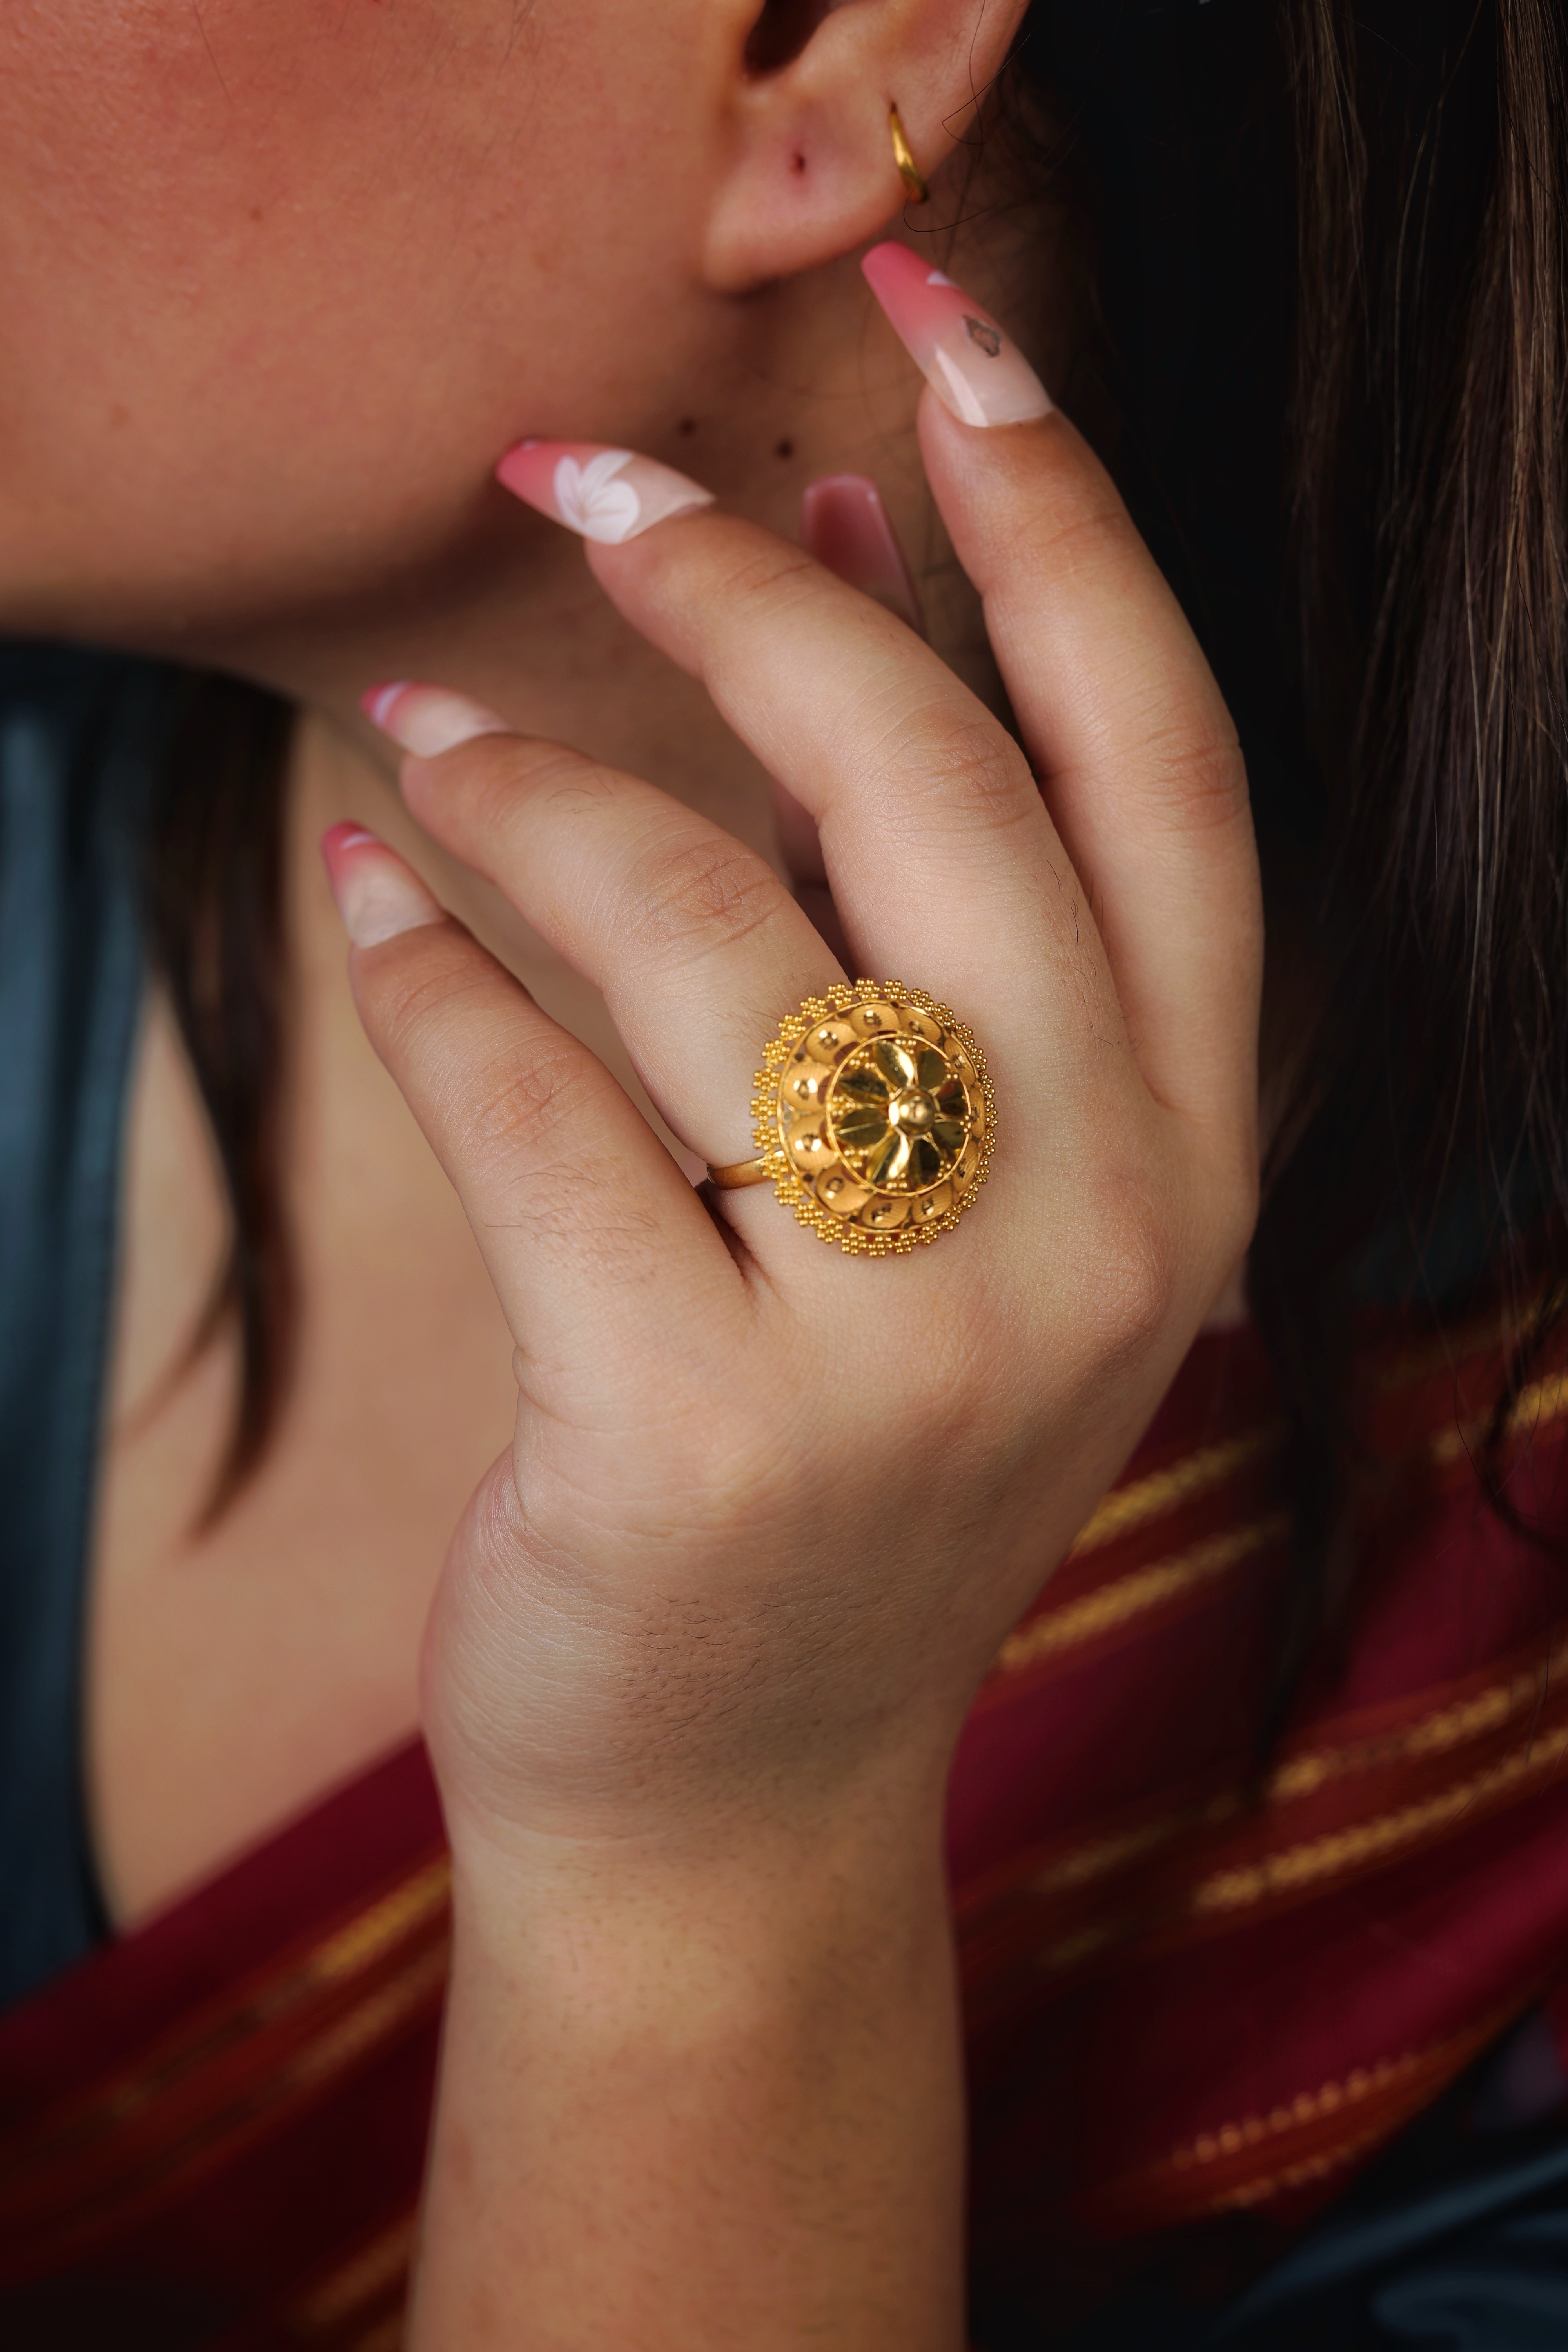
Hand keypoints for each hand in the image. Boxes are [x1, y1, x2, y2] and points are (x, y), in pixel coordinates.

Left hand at [331, 400, 1259, 1869]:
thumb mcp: (949, 1166)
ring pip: (705, 934)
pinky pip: (533, 1109)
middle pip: (934, 796)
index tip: (940, 328)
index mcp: (1191, 1143)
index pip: (1160, 757)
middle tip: (575, 482)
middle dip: (739, 592)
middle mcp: (1099, 1226)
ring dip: (531, 791)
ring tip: (415, 736)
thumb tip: (847, 549)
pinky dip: (427, 980)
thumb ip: (916, 864)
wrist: (745, 1784)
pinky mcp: (698, 1437)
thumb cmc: (838, 1431)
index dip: (1060, 513)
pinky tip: (375, 912)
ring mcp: (914, 1350)